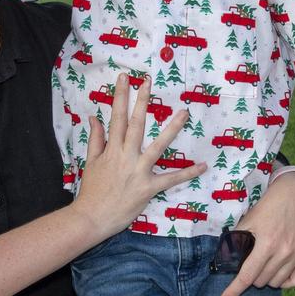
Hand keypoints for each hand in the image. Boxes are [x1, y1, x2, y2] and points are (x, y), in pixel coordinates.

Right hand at [74, 75, 204, 233]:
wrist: (92, 217)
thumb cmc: (92, 190)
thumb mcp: (91, 162)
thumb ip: (96, 139)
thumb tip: (94, 117)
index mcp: (112, 149)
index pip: (117, 118)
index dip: (120, 96)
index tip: (124, 78)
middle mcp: (126, 156)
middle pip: (136, 124)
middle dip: (142, 101)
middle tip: (149, 81)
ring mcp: (138, 171)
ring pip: (158, 146)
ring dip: (172, 129)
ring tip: (185, 113)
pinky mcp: (148, 187)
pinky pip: (170, 179)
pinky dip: (187, 173)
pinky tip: (202, 166)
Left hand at [219, 173, 294, 295]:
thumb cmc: (270, 206)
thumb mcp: (249, 220)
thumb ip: (237, 239)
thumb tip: (225, 257)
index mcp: (266, 244)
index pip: (247, 275)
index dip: (234, 289)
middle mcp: (284, 253)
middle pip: (261, 281)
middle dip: (251, 276)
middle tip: (251, 263)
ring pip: (276, 283)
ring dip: (266, 279)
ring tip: (264, 266)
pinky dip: (285, 282)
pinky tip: (279, 274)